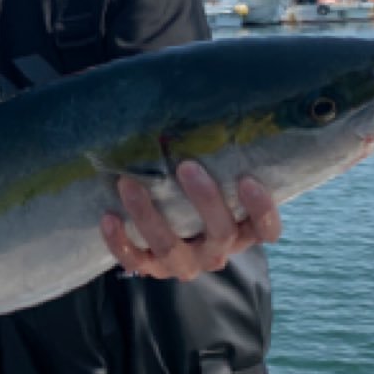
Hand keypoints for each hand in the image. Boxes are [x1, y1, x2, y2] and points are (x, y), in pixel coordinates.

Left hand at [101, 162, 281, 281]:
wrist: (169, 234)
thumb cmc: (197, 194)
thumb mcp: (214, 180)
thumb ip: (215, 158)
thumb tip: (201, 104)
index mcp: (241, 231)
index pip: (265, 230)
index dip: (261, 210)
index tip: (248, 180)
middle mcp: (216, 252)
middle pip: (220, 233)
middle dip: (205, 200)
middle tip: (187, 166)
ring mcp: (184, 264)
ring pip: (171, 248)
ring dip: (148, 216)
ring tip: (128, 184)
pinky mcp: (152, 269)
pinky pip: (135, 262)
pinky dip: (120, 242)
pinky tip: (108, 217)